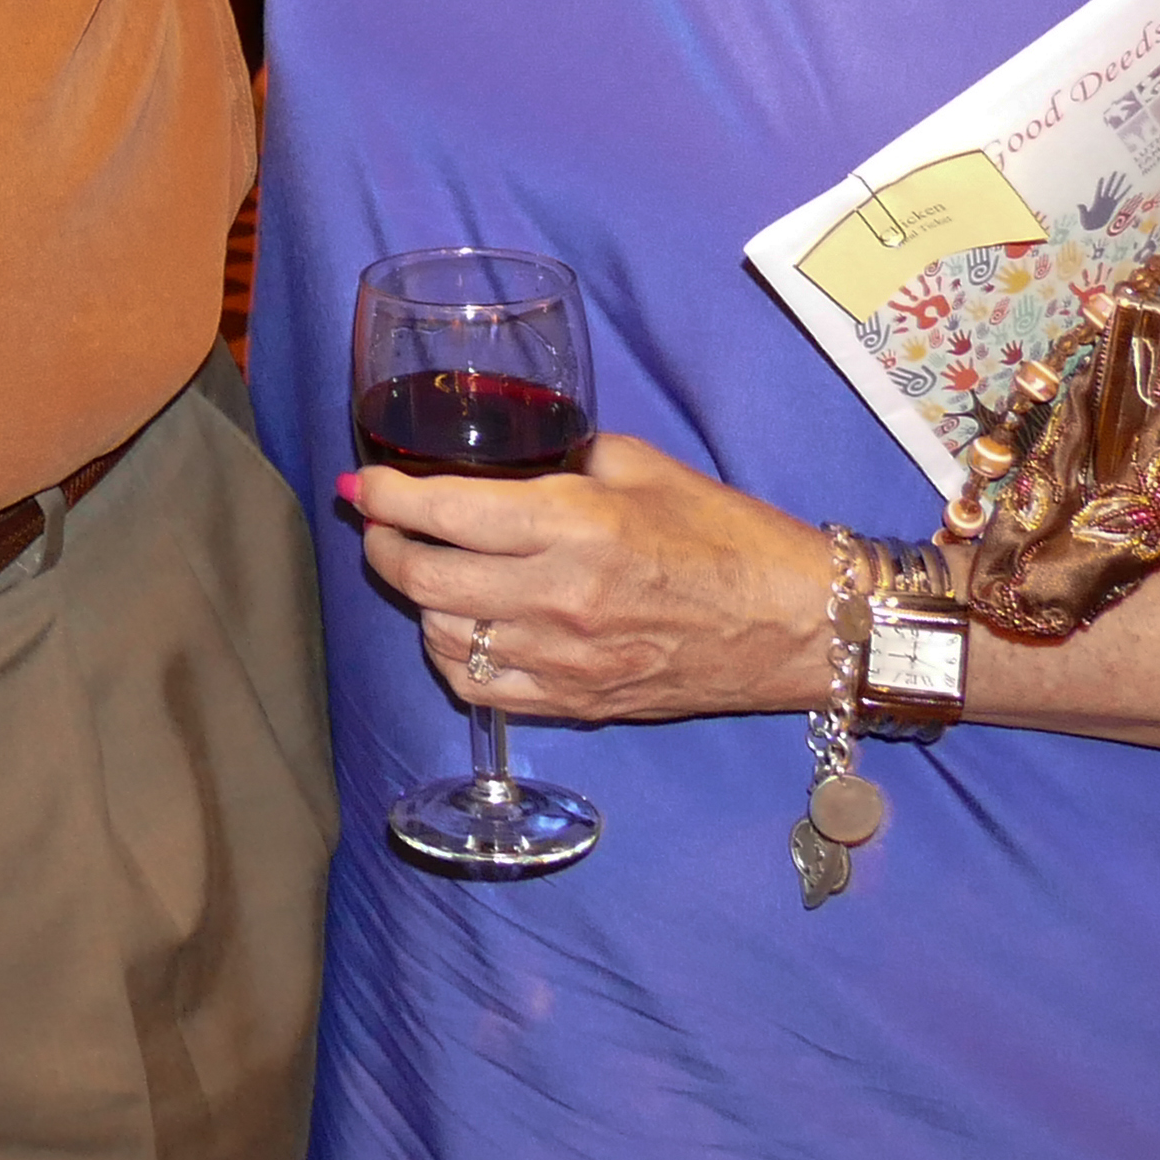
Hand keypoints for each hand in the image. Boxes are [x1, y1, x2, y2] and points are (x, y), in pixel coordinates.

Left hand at [340, 434, 840, 723]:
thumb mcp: (643, 468)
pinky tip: (458, 626)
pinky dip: (450, 654)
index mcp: (575, 526)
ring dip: (417, 599)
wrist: (798, 626)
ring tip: (424, 568)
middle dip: (384, 545)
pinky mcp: (577, 703)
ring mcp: (563, 661)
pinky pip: (477, 688)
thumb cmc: (729, 537)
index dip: (384, 494)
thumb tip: (503, 457)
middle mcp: (558, 598)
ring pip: (440, 636)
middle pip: (422, 579)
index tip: (361, 482)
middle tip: (382, 522)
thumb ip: (564, 458)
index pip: (443, 511)